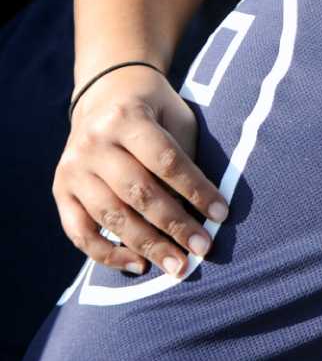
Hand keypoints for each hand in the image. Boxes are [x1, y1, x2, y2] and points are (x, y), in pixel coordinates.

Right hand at [54, 65, 224, 275]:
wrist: (105, 93)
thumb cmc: (155, 111)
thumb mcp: (175, 119)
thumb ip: (184, 157)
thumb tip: (200, 212)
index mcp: (127, 118)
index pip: (166, 162)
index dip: (196, 190)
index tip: (222, 215)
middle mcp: (93, 144)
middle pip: (138, 193)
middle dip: (174, 225)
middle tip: (203, 250)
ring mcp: (72, 169)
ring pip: (111, 216)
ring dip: (147, 246)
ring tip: (178, 266)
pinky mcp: (59, 190)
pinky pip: (79, 232)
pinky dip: (107, 254)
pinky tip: (138, 266)